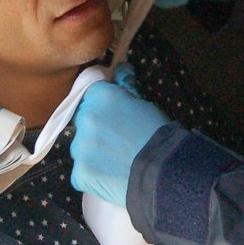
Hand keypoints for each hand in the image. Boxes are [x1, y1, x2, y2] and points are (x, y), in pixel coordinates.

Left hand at [70, 67, 170, 206]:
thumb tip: (120, 68)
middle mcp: (85, 118)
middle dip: (96, 127)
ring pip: (81, 147)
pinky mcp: (80, 173)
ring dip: (93, 151)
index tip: (113, 114)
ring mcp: (80, 147)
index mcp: (100, 97)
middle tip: (117, 139)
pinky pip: (82, 172)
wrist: (163, 172)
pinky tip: (112, 176)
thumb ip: (125, 88)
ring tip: (116, 161)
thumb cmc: (158, 134)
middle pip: (83, 120)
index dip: (102, 104)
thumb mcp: (144, 103)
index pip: (91, 94)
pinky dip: (93, 174)